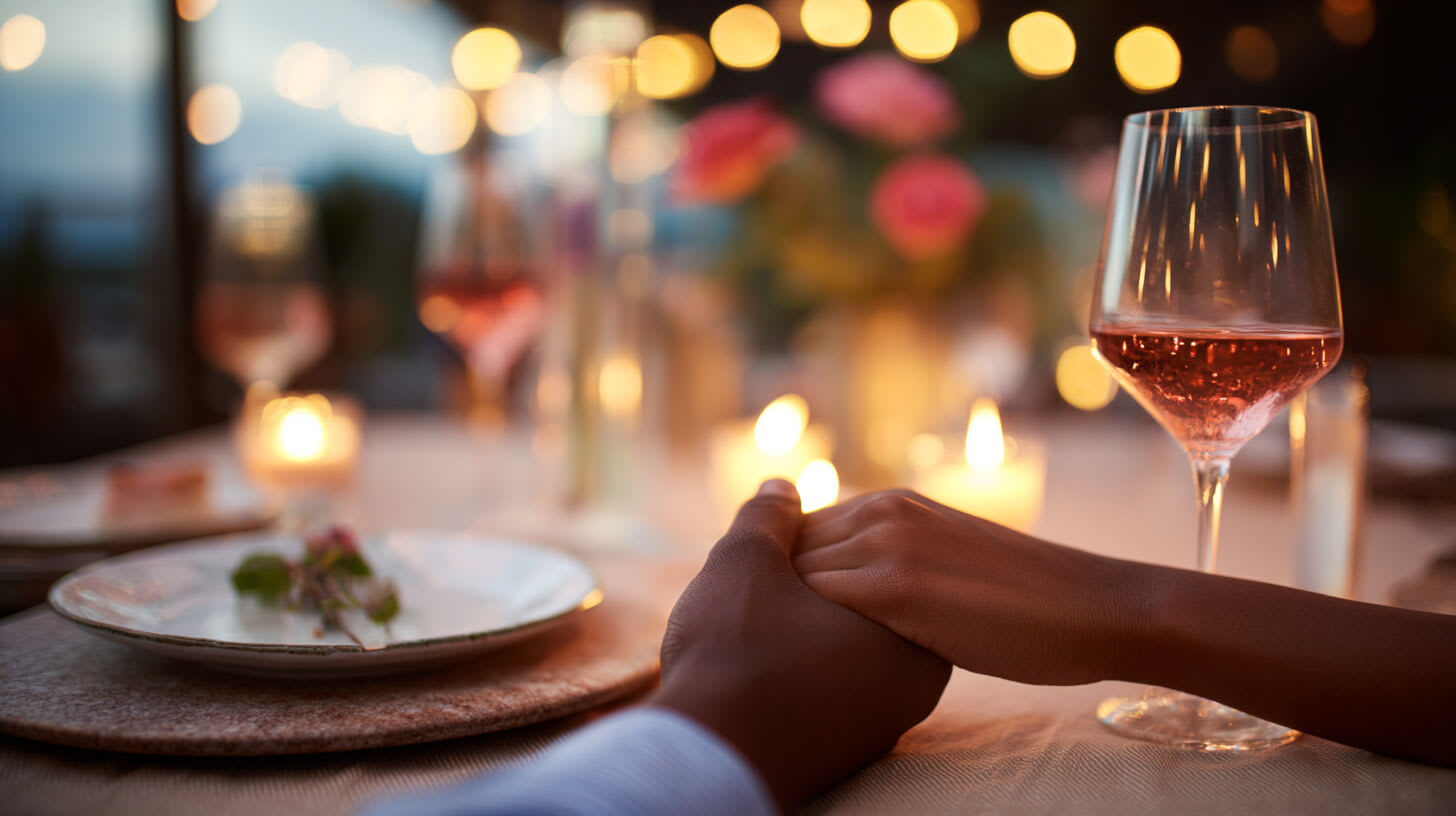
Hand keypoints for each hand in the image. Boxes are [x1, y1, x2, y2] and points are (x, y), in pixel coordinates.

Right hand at [653, 480, 950, 809]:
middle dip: (807, 589)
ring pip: (838, 651)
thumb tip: (784, 486)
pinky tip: (750, 671)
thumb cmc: (735, 653)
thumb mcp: (748, 560)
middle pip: (859, 607)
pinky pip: (822, 693)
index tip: (769, 566)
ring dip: (797, 630)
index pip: (871, 560)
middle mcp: (914, 688)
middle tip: (757, 595)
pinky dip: (792, 674)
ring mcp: (881, 727)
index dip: (808, 548)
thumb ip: (771, 517)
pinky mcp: (842, 754)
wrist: (706, 758)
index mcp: (911, 633)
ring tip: (748, 631)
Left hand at [793, 489, 1147, 685]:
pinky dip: (805, 635)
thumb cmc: (1025, 602)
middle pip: (785, 551)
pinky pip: (818, 603)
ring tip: (785, 661)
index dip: (780, 579)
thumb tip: (847, 600)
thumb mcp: (946, 562)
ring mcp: (886, 544)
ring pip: (792, 576)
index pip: (798, 533)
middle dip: (769, 597)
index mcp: (891, 502)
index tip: (778, 622)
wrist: (1091, 607)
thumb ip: (894, 564)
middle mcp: (880, 510)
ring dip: (781, 617)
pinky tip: (817, 669)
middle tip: (770, 647)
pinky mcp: (895, 586)